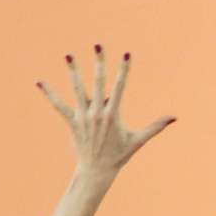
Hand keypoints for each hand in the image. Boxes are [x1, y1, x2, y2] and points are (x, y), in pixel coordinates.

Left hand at [37, 47, 174, 179]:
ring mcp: (83, 116)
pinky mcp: (72, 122)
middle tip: (98, 45)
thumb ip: (156, 126)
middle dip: (99, 62)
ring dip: (73, 71)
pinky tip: (40, 82)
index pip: (120, 86)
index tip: (126, 54)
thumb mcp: (139, 139)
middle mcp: (97, 112)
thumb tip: (175, 117)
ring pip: (77, 89)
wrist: (97, 170)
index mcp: (114, 114)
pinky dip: (49, 94)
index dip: (123, 69)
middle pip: (98, 82)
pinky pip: (58, 105)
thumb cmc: (119, 155)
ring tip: (68, 55)